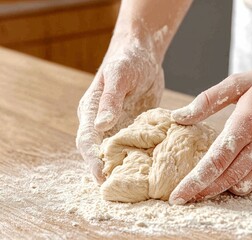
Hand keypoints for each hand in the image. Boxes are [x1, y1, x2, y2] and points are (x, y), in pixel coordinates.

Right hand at [76, 36, 163, 183]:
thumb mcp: (119, 75)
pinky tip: (151, 167)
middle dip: (107, 171)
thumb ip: (110, 99)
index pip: (87, 141)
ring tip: (136, 186)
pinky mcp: (135, 125)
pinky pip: (136, 144)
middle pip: (100, 152)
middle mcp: (102, 122)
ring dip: (124, 167)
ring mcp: (119, 125)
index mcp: (91, 111)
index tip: (102, 177)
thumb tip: (101, 126)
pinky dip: (140, 156)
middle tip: (119, 191)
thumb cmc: (127, 59)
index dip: (92, 161)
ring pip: (118, 151)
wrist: (143, 52)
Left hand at [169, 43, 251, 204]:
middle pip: (229, 178)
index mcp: (248, 121)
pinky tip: (244, 168)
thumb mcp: (237, 82)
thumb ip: (205, 101)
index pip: (216, 161)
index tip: (178, 197)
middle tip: (190, 194)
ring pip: (249, 184)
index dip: (195, 182)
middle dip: (206, 190)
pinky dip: (251, 179)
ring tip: (216, 179)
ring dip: (228, 186)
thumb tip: (177, 117)